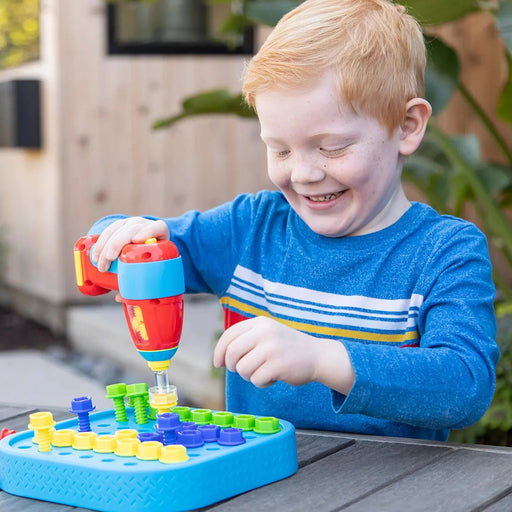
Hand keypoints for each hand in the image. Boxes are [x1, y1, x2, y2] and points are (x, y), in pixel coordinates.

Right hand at [91, 217, 169, 271]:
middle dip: (118, 243)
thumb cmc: (152, 254)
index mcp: (159, 231)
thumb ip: (142, 277)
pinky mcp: (119, 225)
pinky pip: (108, 230)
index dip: (147, 232)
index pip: (157, 228)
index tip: (136, 240)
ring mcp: (131, 224)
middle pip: (132, 229)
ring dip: (105, 245)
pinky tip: (95, 254)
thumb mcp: (154, 263)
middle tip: (109, 259)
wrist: (148, 237)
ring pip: (117, 229)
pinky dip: (100, 242)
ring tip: (100, 262)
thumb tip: (121, 297)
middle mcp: (144, 225)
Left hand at [213, 316, 354, 392]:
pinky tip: (273, 377)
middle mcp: (265, 332)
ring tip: (263, 372)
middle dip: (233, 366)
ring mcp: (272, 348)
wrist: (317, 356)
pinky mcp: (279, 365)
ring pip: (242, 369)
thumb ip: (245, 340)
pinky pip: (256, 380)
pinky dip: (262, 383)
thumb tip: (220, 358)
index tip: (218, 364)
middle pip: (232, 353)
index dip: (219, 351)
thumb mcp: (267, 334)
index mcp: (260, 323)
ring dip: (249, 376)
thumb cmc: (286, 348)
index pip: (229, 335)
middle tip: (243, 370)